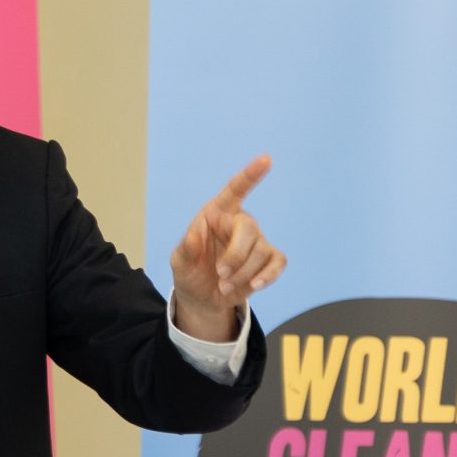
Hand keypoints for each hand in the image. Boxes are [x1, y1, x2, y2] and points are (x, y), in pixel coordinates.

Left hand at [170, 154, 284, 342]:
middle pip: (250, 229)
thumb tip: (194, 233)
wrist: (202, 298)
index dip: (250, 174)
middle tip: (220, 274)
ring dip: (242, 273)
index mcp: (217, 213)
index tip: (266, 159)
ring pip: (261, 251)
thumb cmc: (189, 271)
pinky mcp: (268, 259)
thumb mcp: (179, 262)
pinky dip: (267, 276)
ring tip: (224, 285)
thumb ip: (185, 248)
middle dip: (236, 256)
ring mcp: (257, 240)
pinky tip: (254, 285)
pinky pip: (278, 262)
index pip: (235, 189)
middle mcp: (239, 222)